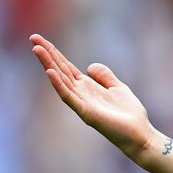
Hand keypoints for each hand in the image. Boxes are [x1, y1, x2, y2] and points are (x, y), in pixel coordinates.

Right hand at [30, 34, 155, 160]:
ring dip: (49, 65)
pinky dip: (59, 85)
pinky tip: (50, 73)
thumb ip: (104, 76)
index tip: (41, 39)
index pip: (66, 67)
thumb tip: (90, 66)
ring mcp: (82, 103)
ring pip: (61, 81)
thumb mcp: (117, 88)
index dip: (55, 53)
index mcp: (87, 87)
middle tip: (33, 37)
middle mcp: (81, 94)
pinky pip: (69, 97)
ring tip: (37, 49)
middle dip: (47, 54)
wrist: (140, 135)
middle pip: (60, 70)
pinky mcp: (86, 113)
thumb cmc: (129, 114)